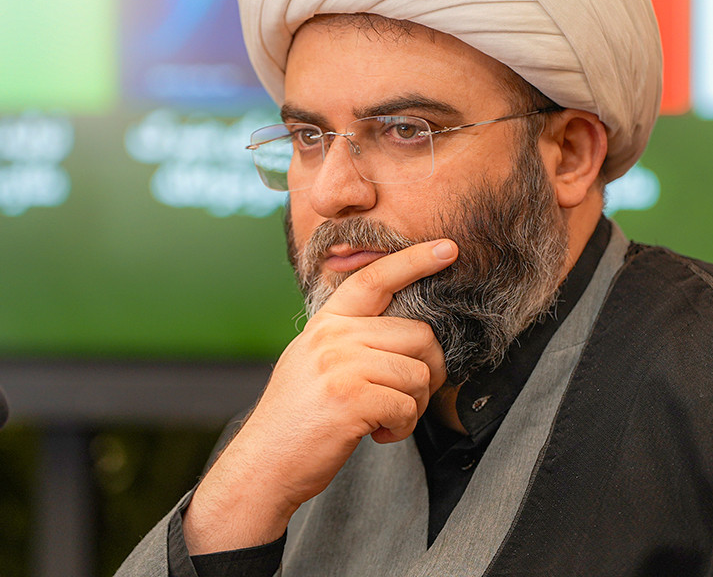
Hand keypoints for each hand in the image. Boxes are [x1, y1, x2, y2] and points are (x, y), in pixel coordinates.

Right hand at [182, 239, 456, 554]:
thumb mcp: (311, 361)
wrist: (264, 465)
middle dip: (428, 372)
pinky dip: (402, 428)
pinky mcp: (351, 400)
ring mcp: (341, 366)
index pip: (375, 278)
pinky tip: (376, 435)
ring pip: (418, 374)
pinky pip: (407, 407)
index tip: (448, 248)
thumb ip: (347, 339)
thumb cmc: (296, 419)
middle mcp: (333, 337)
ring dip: (413, 406)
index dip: (415, 260)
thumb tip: (401, 333)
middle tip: (407, 398)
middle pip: (418, 335)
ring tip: (384, 420)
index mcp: (326, 324)